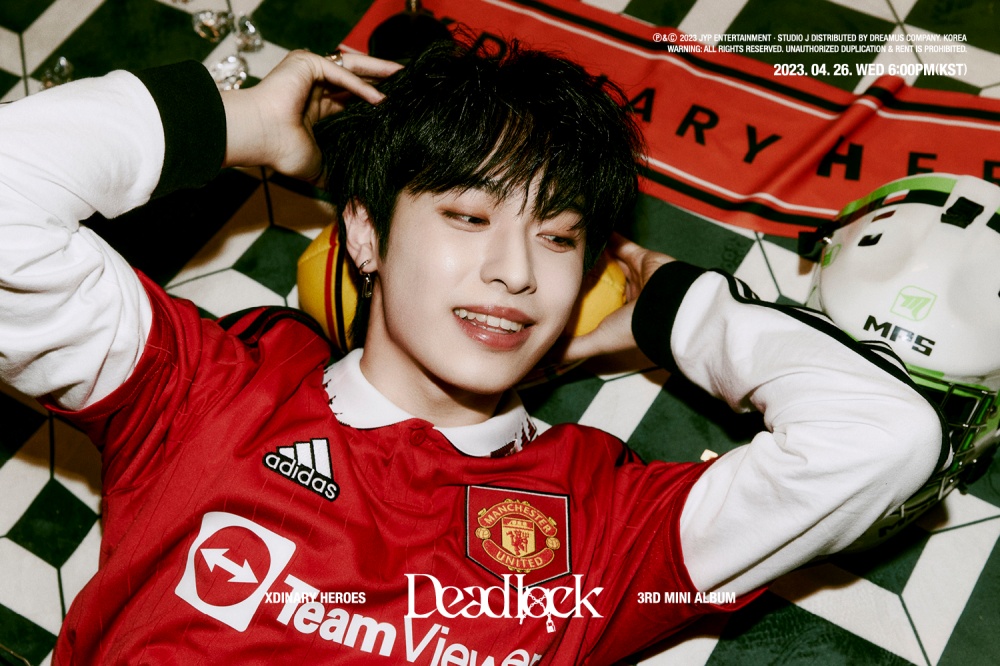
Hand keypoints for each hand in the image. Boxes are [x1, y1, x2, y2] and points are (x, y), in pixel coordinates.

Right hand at [221, 50, 401, 180]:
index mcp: (316, 107)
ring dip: (378, 73)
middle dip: (382, 81)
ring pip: (352, 68)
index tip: (398, 107)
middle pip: (357, 79)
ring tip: (402, 77)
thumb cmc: (282, 153)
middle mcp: (314, 86)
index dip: (375, 100)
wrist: (260, 139)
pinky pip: (340, 72)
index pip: (352, 98)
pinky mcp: (306, 64)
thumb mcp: (320, 166)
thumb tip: (355, 195)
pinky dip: (360, 84)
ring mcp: (310, 72)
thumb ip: (338, 172)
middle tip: (407, 85)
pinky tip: (379, 98)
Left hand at [559, 234, 673, 362]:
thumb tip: (546, 358)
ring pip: (610, 262)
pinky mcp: (642, 257)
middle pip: (600, 282)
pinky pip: (623, 244)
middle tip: (558, 265)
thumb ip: (573, 349)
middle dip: (582, 275)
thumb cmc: (632, 328)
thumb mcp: (598, 342)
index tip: (554, 293)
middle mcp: (627, 297)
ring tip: (570, 247)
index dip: (576, 302)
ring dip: (593, 255)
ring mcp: (635, 276)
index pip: (593, 308)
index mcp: (618, 318)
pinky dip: (609, 238)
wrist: (666, 307)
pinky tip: (589, 232)